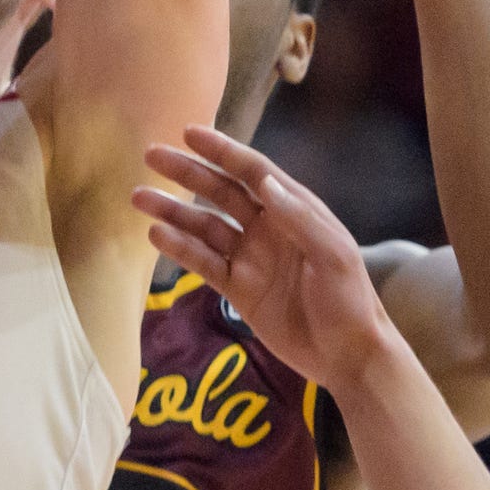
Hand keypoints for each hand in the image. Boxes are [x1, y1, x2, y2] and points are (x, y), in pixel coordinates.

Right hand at [134, 125, 399, 390]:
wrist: (347, 356)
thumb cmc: (350, 300)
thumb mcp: (334, 255)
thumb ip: (300, 218)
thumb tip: (264, 182)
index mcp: (294, 210)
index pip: (253, 172)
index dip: (222, 151)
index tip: (189, 132)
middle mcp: (268, 227)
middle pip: (220, 192)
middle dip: (187, 172)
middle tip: (151, 155)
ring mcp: (250, 257)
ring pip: (204, 225)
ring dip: (173, 210)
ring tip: (139, 198)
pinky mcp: (237, 288)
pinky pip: (203, 262)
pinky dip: (180, 248)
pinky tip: (156, 235)